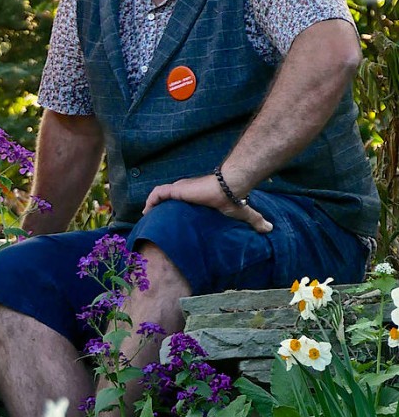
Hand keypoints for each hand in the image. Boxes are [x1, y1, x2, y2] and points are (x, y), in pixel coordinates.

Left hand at [142, 175, 272, 233]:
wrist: (230, 188)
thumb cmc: (233, 199)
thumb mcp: (242, 212)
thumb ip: (255, 220)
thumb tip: (270, 228)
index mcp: (196, 196)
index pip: (180, 201)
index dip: (172, 209)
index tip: (167, 220)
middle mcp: (186, 191)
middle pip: (166, 197)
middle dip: (158, 208)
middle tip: (153, 220)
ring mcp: (180, 189)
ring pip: (159, 194)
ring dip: (152, 204)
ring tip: (146, 216)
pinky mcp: (177, 189)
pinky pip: (158, 192)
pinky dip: (151, 200)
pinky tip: (147, 210)